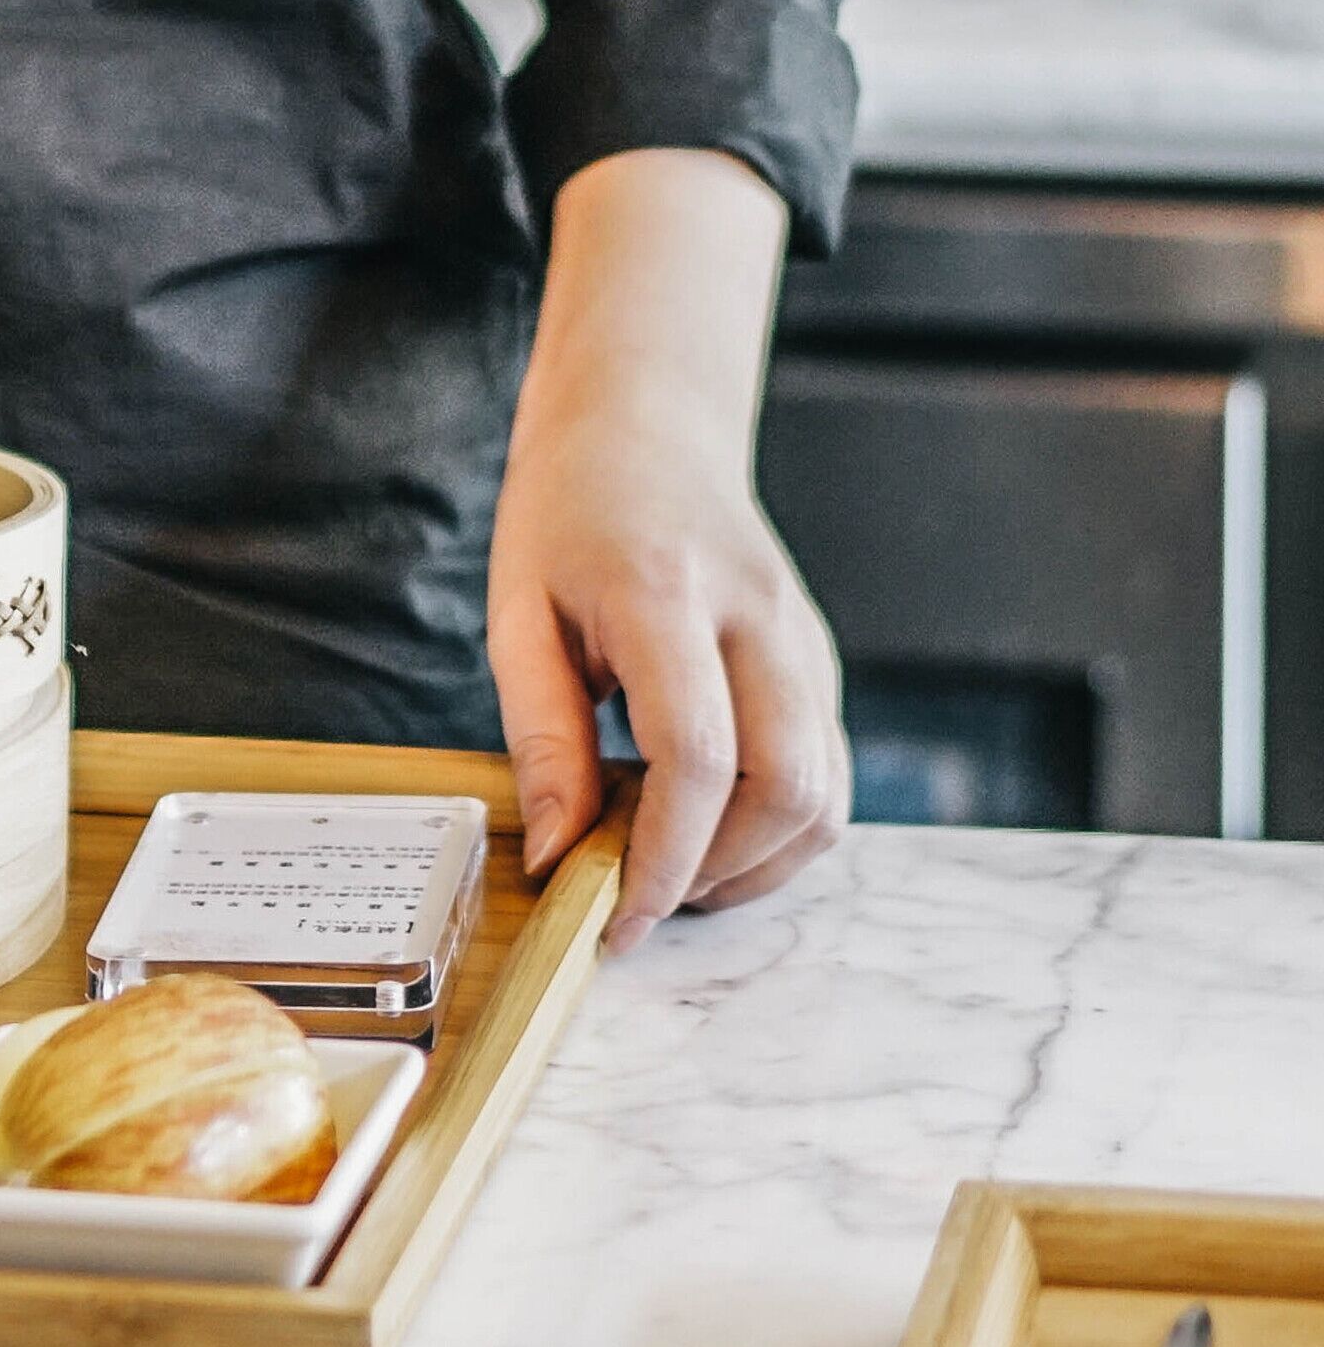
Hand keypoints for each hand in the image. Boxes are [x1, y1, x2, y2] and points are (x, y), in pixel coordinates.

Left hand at [491, 150, 850, 948]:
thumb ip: (542, 736)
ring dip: (754, 866)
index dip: (662, 858)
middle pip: (787, 791)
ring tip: (666, 872)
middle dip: (714, 875)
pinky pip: (829, 776)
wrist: (649, 429)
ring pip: (826, 797)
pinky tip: (705, 835)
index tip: (613, 917)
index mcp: (669, 597)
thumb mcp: (517, 615)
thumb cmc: (566, 514)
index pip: (698, 758)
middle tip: (634, 900)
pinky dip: (777, 832)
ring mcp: (807, 644)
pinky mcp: (822, 666)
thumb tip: (558, 855)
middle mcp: (762, 621)